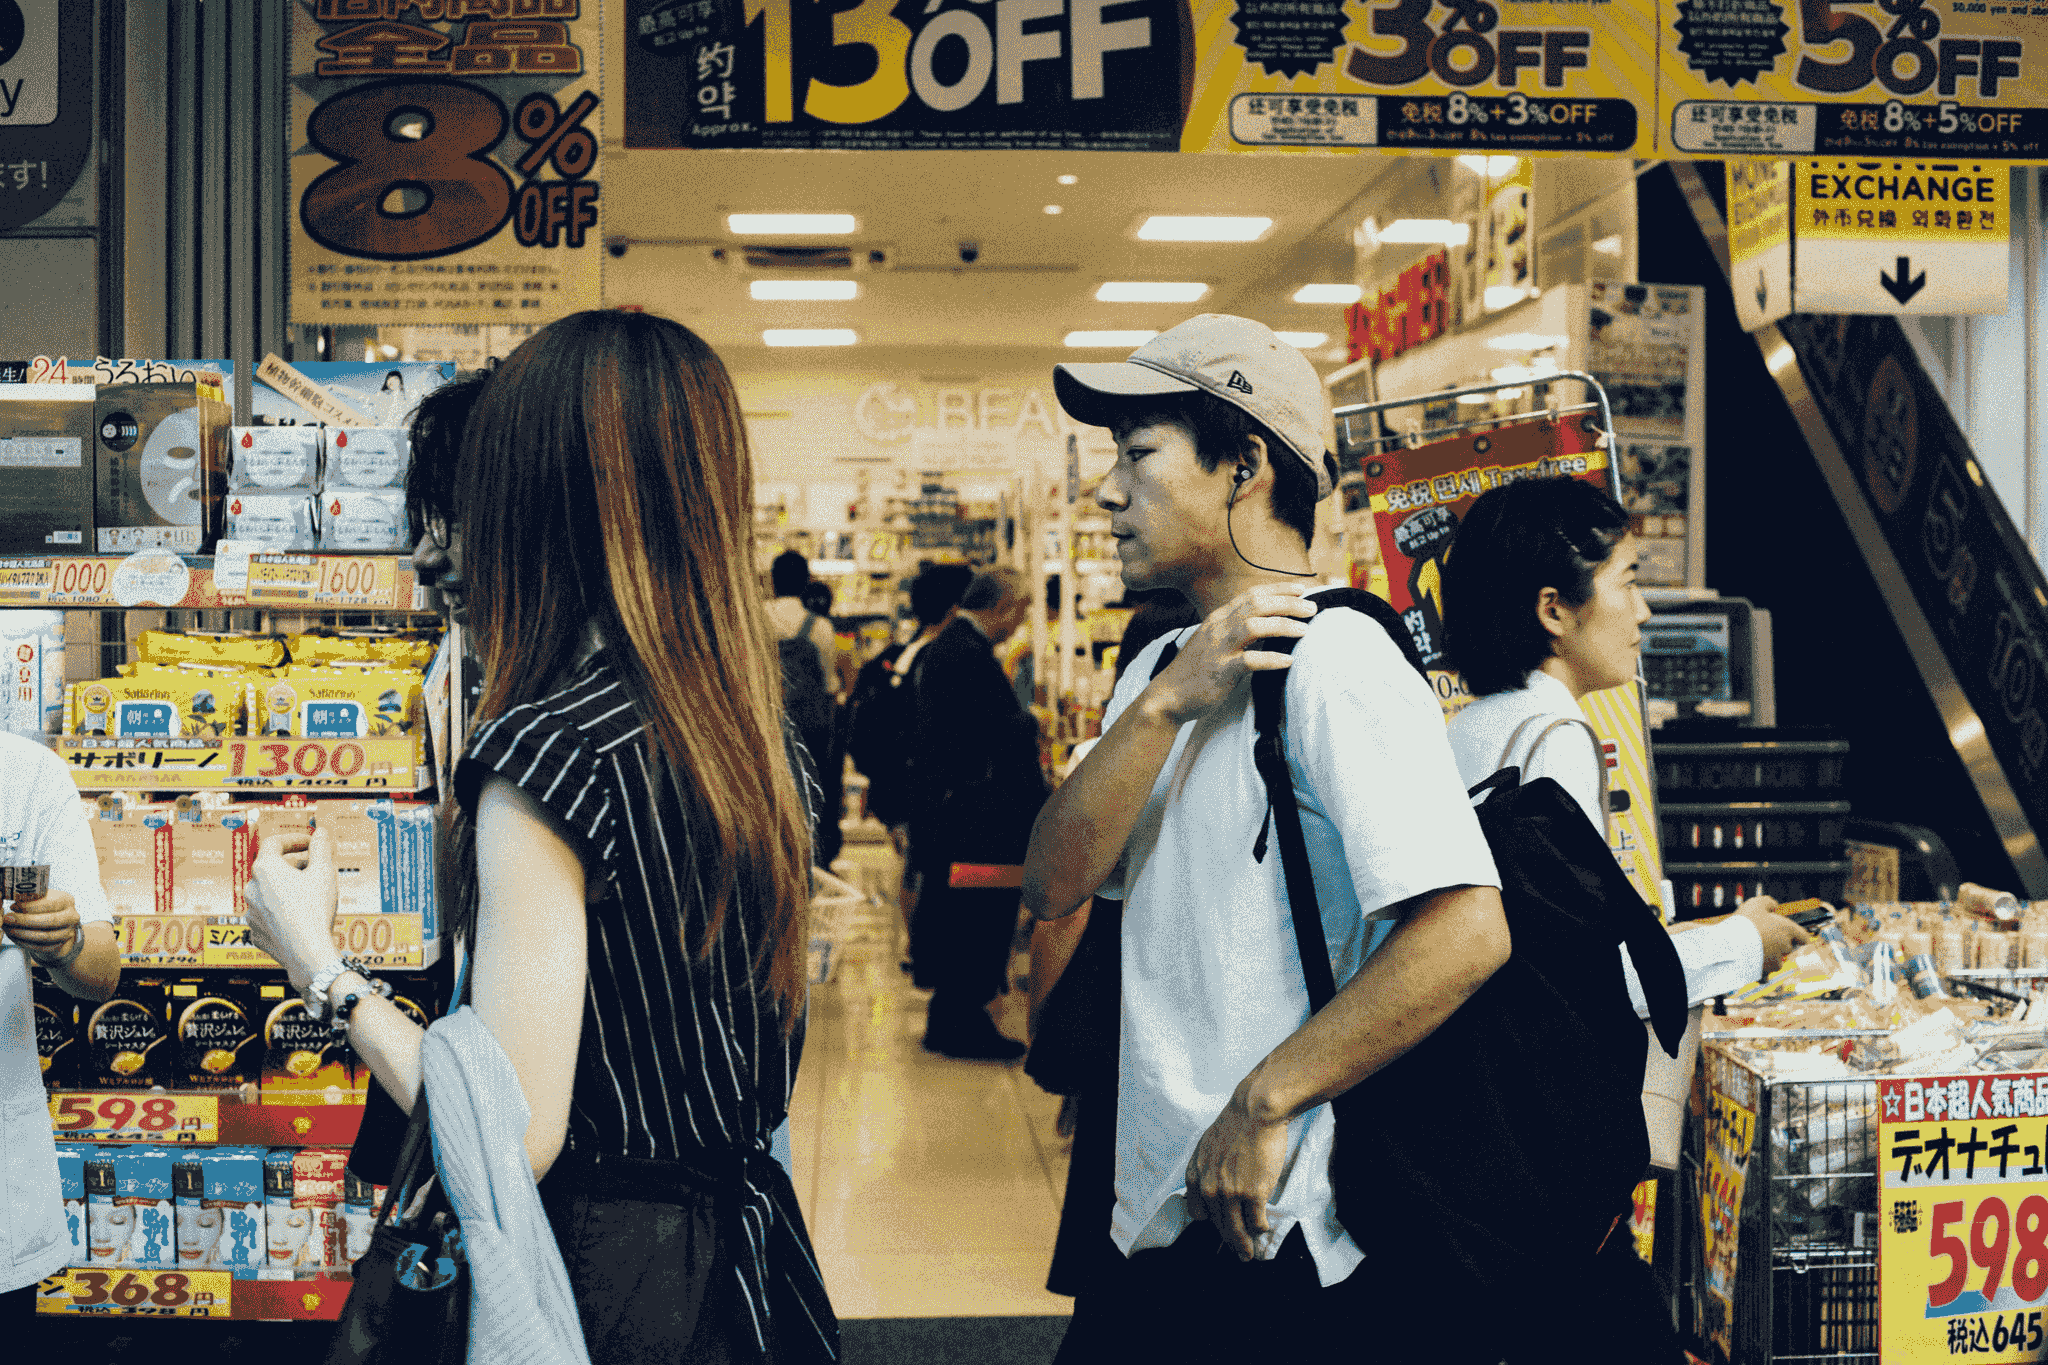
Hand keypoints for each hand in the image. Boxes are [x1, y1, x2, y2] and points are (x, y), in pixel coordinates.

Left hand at [3, 888, 80, 960]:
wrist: (60, 924)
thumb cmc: (48, 908)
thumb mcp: (43, 898)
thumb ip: (32, 898)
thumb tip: (16, 900)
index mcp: (67, 901)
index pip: (50, 904)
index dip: (31, 906)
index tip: (14, 906)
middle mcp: (71, 917)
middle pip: (49, 921)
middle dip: (25, 920)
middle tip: (7, 919)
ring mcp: (68, 933)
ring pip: (44, 936)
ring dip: (22, 933)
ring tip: (8, 928)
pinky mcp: (60, 946)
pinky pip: (40, 947)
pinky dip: (24, 942)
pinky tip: (14, 937)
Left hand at [247, 831, 341, 992]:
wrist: (307, 952)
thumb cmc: (314, 910)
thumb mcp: (324, 872)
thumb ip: (321, 847)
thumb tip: (320, 833)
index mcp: (264, 869)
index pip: (275, 842)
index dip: (295, 839)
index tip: (311, 843)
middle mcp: (251, 889)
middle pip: (272, 868)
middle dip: (295, 865)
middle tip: (317, 869)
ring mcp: (251, 913)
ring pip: (269, 893)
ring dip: (287, 889)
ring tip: (311, 894)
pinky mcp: (257, 933)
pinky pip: (269, 915)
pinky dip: (283, 911)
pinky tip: (301, 916)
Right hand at [1143, 585, 1317, 725]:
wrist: (1167, 695)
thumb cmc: (1196, 670)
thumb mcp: (1215, 642)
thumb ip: (1237, 631)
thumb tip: (1269, 625)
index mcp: (1218, 618)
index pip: (1251, 595)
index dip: (1278, 589)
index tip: (1302, 589)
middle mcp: (1218, 627)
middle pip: (1257, 605)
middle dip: (1288, 604)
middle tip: (1312, 609)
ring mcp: (1218, 649)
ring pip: (1254, 626)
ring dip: (1283, 625)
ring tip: (1304, 630)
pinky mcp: (1220, 671)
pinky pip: (1249, 661)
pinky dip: (1271, 659)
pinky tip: (1288, 661)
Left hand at [1184, 1088, 1290, 1261]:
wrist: (1255, 1112)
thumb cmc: (1234, 1125)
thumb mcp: (1207, 1146)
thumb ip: (1206, 1169)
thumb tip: (1212, 1187)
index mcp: (1196, 1176)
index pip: (1198, 1213)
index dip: (1210, 1221)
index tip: (1219, 1225)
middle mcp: (1210, 1188)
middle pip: (1218, 1224)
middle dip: (1228, 1239)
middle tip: (1237, 1251)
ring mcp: (1232, 1193)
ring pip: (1236, 1229)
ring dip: (1243, 1245)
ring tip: (1248, 1254)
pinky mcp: (1254, 1193)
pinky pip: (1256, 1221)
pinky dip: (1260, 1228)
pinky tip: (1263, 1228)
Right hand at [1734, 895, 1813, 974]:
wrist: (1730, 944)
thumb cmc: (1745, 922)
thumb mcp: (1756, 904)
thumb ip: (1768, 903)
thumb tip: (1774, 907)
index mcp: (1787, 929)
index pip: (1804, 937)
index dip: (1799, 937)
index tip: (1793, 936)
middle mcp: (1785, 946)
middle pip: (1788, 948)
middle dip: (1778, 944)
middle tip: (1763, 938)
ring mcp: (1776, 960)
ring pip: (1777, 960)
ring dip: (1769, 956)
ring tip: (1753, 950)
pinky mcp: (1766, 972)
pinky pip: (1766, 971)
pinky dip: (1760, 968)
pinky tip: (1750, 961)